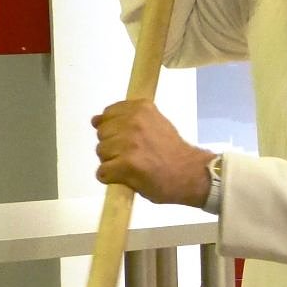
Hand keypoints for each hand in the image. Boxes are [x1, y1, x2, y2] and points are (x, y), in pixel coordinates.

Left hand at [92, 99, 212, 206]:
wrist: (191, 174)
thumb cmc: (172, 151)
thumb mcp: (153, 124)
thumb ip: (126, 120)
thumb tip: (95, 120)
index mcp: (141, 108)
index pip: (108, 115)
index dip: (115, 130)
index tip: (129, 139)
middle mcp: (134, 121)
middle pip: (102, 134)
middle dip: (113, 146)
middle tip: (134, 155)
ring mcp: (129, 143)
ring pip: (101, 153)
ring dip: (113, 162)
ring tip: (133, 166)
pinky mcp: (126, 164)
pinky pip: (103, 172)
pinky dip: (112, 178)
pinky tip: (128, 177)